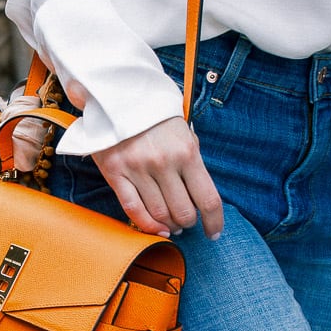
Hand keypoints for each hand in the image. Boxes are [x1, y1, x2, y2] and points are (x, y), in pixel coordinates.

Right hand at [92, 117, 223, 239]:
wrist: (119, 97)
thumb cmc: (157, 120)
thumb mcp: (185, 135)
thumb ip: (194, 165)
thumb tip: (201, 199)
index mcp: (186, 152)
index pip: (208, 199)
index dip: (215, 222)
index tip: (214, 233)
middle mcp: (163, 162)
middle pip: (184, 212)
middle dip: (188, 223)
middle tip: (186, 222)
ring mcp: (138, 168)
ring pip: (160, 214)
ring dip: (169, 226)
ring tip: (171, 225)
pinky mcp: (115, 173)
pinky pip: (134, 209)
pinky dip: (147, 225)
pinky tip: (156, 229)